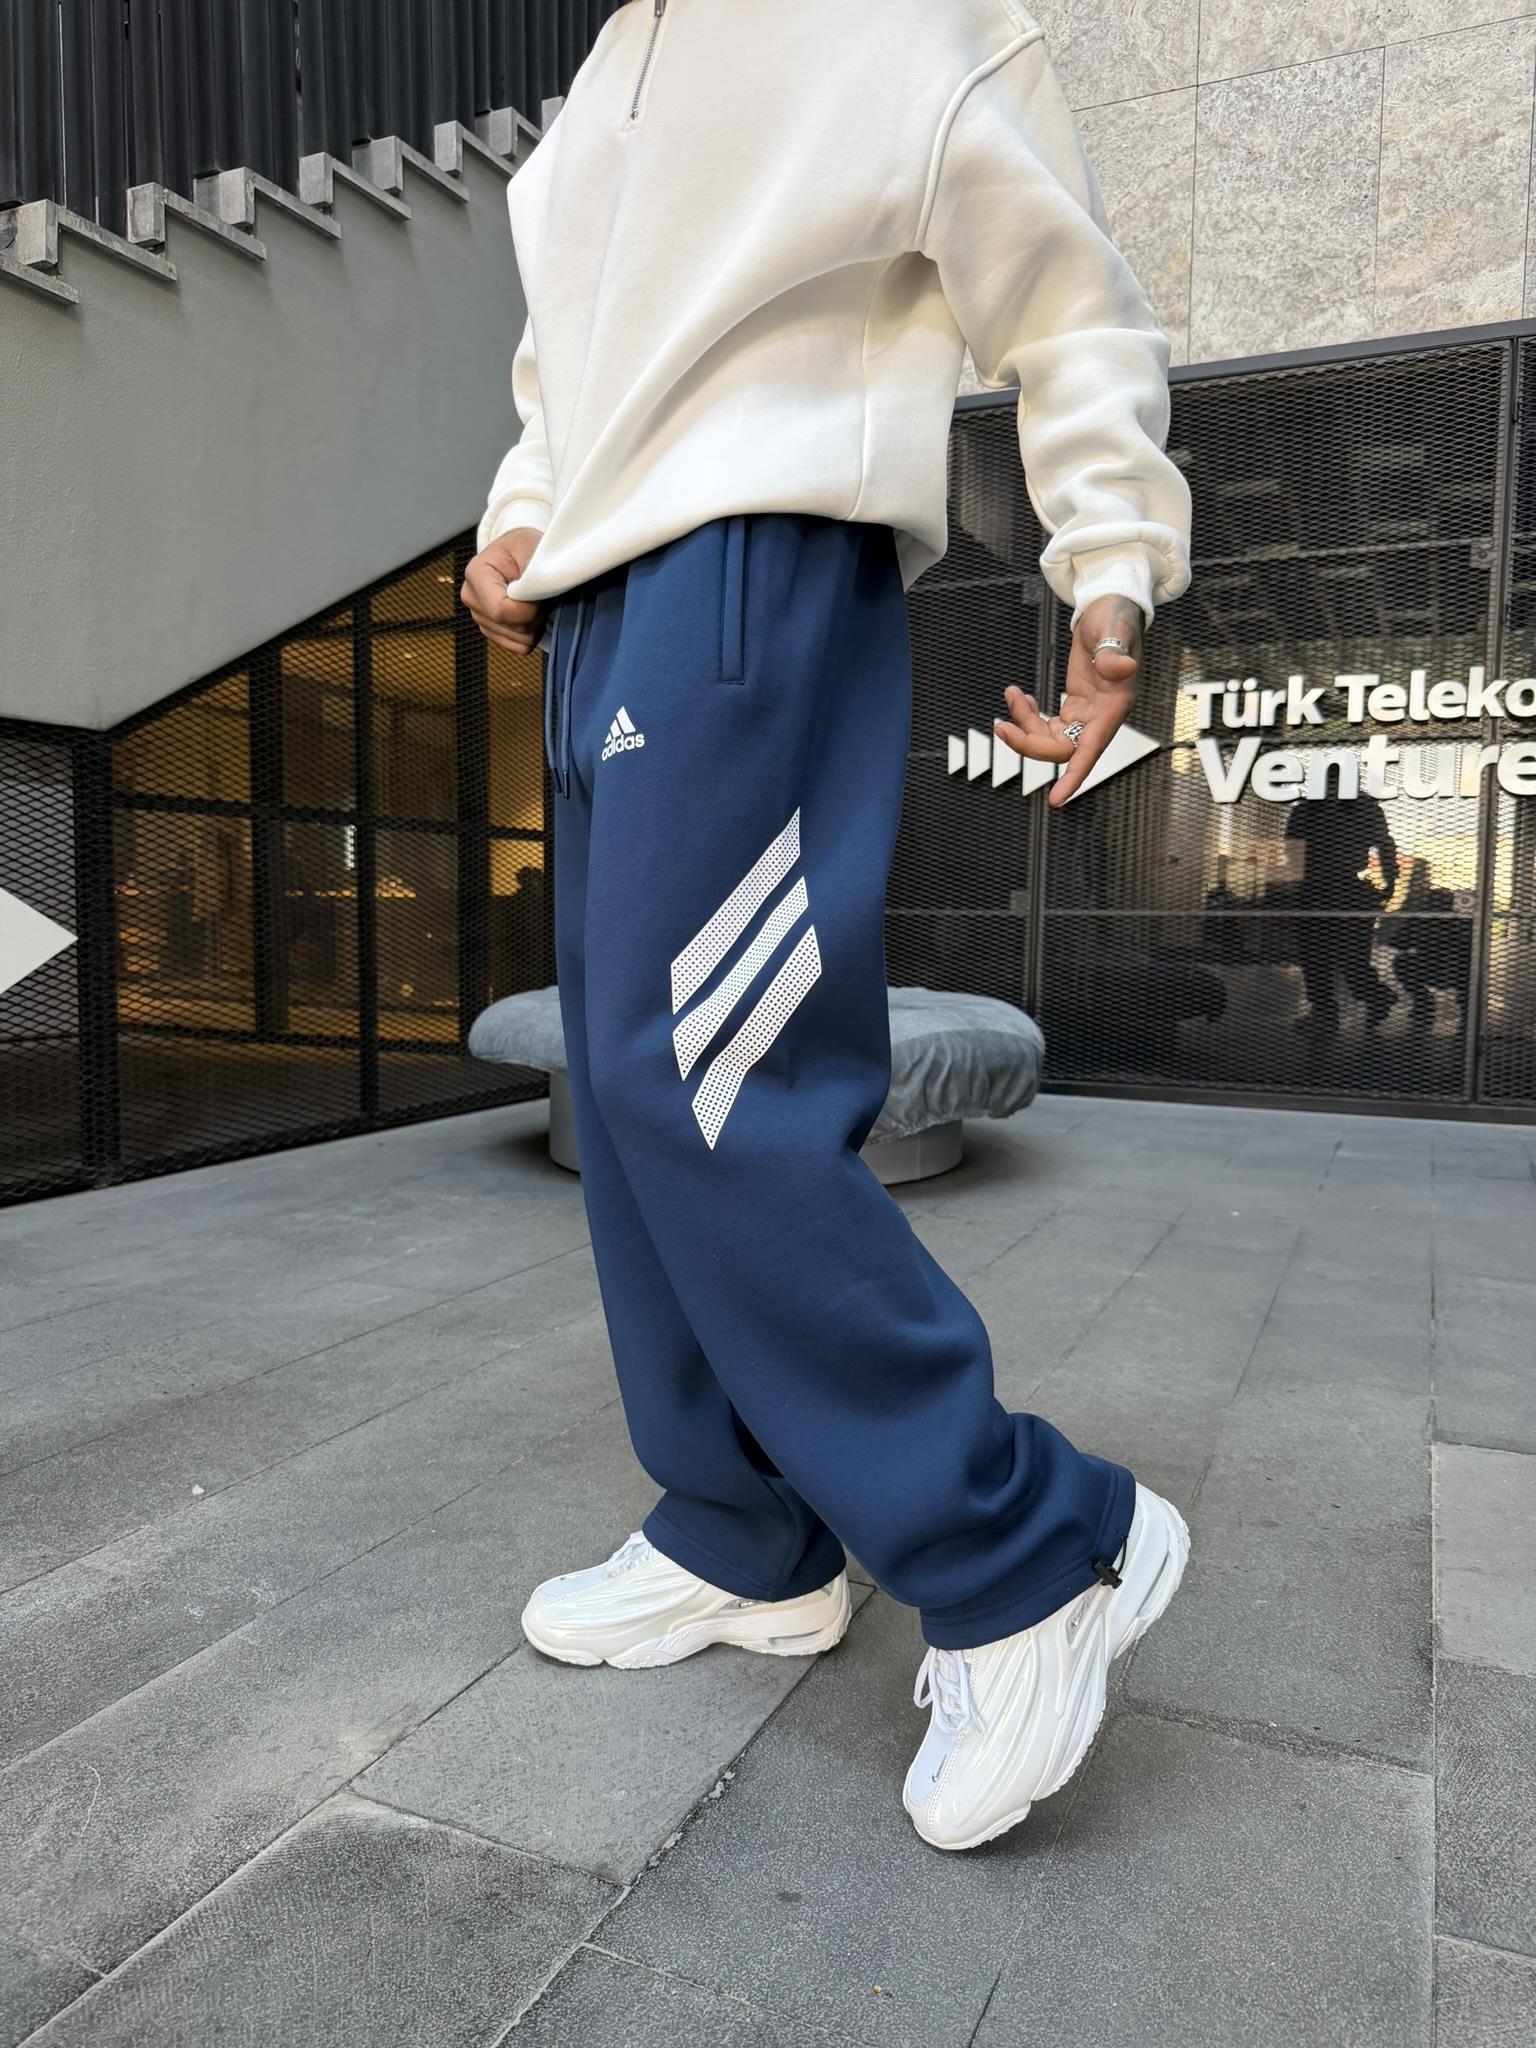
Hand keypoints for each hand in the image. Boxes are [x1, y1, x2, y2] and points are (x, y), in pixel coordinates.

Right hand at [460, 527, 547, 654]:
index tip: (541, 594)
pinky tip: (531, 613)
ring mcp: (480, 617)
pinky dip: (532, 634)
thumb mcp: (530, 548)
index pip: (501, 610)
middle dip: (536, 614)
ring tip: (535, 600)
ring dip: (536, 624)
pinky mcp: (492, 631)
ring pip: (520, 640)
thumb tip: (538, 595)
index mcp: (476, 574)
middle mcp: (472, 598)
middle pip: (513, 627)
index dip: (529, 609)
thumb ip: (533, 572)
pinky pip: (520, 647)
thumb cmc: (523, 546)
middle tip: (540, 593)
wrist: (517, 552)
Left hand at [994, 594, 1144, 807]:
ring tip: (1011, 695)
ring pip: (1050, 739)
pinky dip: (1028, 715)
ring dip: (1024, 725)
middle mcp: (1101, 717)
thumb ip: (1115, 650)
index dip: (1074, 776)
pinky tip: (1019, 697)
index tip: (1056, 800)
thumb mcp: (1116, 627)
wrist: (1112, 606)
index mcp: (1114, 705)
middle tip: (1001, 725)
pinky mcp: (1075, 707)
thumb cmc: (1117, 616)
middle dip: (1028, 742)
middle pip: (1060, 749)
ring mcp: (1087, 714)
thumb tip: (1117, 667)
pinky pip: (1047, 725)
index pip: (1092, 750)